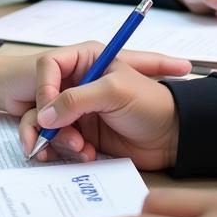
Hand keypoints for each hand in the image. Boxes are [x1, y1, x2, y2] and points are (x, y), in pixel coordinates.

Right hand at [13, 42, 187, 167]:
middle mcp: (80, 83)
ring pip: (47, 122)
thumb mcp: (112, 92)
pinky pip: (57, 141)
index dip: (45, 86)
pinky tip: (76, 155)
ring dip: (56, 139)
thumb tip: (45, 117)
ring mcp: (79, 109)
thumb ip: (75, 99)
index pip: (50, 64)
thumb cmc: (150, 106)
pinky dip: (59, 150)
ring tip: (79, 148)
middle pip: (46, 98)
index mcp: (87, 61)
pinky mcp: (81, 132)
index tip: (47, 109)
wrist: (171, 140)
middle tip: (55, 135)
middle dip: (50, 121)